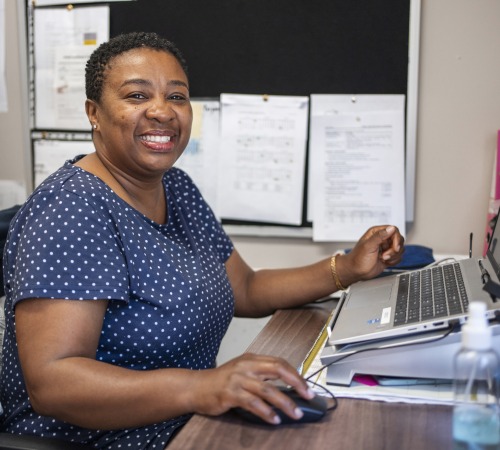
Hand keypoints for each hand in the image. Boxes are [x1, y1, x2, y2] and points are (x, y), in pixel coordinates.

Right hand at [190, 353, 314, 424]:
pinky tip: (274, 419)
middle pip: (277, 370)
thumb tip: (286, 385)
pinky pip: (253, 404)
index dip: (295, 374)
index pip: (279, 362)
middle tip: (308, 396)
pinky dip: (266, 412)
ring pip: (268, 390)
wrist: (196, 387)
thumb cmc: (221, 380)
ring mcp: (238, 379)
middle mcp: (246, 366)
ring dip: (284, 403)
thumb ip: (261, 374)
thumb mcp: (242, 370)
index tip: (307, 387)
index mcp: (251, 358)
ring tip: (295, 413)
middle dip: (296, 383)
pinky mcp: (230, 394)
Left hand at [337, 225, 404, 285]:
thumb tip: (390, 228)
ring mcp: (386, 248)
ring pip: (400, 249)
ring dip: (393, 256)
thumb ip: (380, 236)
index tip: (395, 247)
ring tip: (382, 258)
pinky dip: (393, 261)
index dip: (397, 239)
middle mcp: (382, 239)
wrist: (355, 271)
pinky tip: (384, 262)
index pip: (394, 230)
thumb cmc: (358, 259)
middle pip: (399, 240)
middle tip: (385, 255)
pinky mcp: (388, 256)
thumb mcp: (368, 246)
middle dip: (394, 250)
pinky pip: (398, 257)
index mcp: (376, 232)